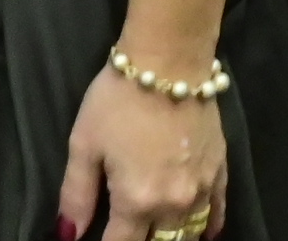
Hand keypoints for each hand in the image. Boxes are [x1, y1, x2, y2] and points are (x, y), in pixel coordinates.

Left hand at [60, 61, 227, 240]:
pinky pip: (217, 214)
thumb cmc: (117, 101)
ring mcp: (202, 191)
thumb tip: (68, 234)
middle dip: (140, 240)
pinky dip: (206, 227)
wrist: (168, 64)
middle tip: (125, 229)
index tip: (96, 238)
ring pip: (188, 234)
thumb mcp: (84, 144)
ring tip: (153, 230)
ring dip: (170, 236)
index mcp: (137, 200)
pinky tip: (200, 233)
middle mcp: (174, 205)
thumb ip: (76, 194)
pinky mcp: (220, 173)